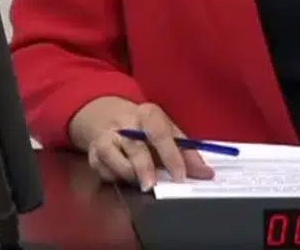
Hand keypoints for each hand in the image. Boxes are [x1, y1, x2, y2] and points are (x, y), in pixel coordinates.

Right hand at [70, 96, 213, 189]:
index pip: (160, 134)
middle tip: (153, 186)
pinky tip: (124, 176)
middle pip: (135, 148)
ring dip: (130, 176)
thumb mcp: (167, 130)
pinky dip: (117, 178)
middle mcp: (125, 124)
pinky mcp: (93, 154)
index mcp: (148, 114)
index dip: (171, 156)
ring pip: (115, 162)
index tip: (180, 176)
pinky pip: (105, 173)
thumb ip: (187, 151)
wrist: (105, 115)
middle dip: (145, 169)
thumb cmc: (144, 127)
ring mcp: (106, 138)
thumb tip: (206, 174)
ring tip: (142, 181)